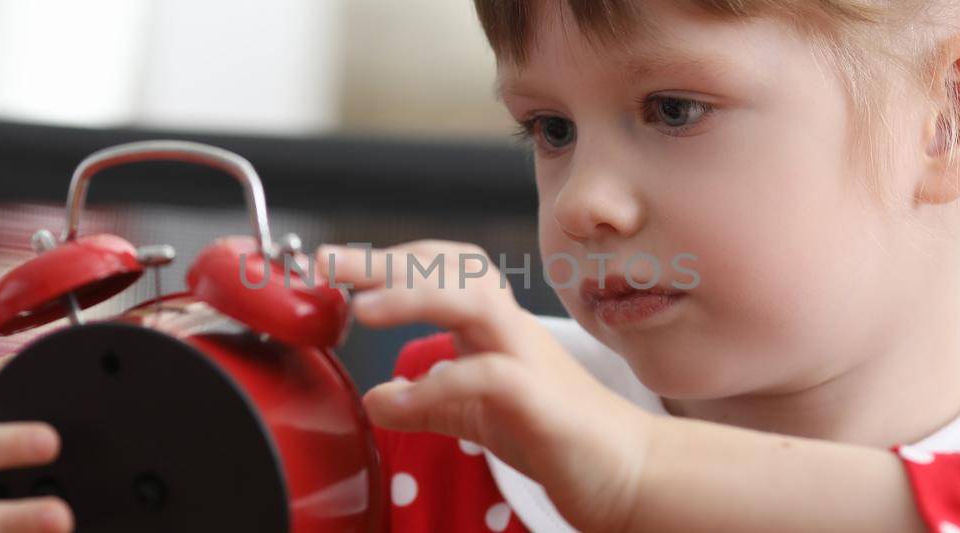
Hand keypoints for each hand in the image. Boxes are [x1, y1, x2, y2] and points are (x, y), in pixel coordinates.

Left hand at [317, 240, 654, 531]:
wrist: (630, 473)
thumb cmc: (558, 435)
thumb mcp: (476, 414)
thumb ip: (428, 402)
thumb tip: (377, 396)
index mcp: (495, 326)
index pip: (442, 269)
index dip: (390, 260)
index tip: (336, 266)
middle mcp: (511, 330)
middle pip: (452, 268)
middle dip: (388, 260)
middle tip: (329, 264)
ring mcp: (528, 359)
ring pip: (473, 300)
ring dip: (414, 296)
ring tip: (362, 310)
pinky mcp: (540, 401)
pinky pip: (486, 376)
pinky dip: (436, 385)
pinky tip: (396, 402)